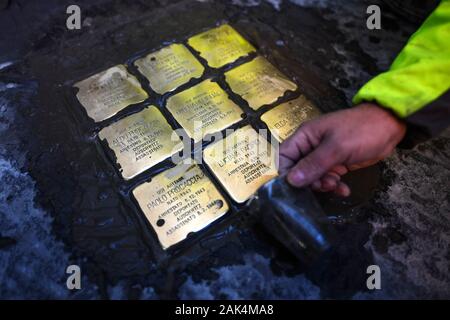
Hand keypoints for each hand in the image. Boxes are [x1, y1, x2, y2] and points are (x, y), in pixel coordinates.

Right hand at [279, 103, 405, 195]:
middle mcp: (310, 147)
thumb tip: (291, 181)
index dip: (285, 174)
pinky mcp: (336, 163)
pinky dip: (334, 185)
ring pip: (313, 177)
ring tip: (336, 185)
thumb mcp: (337, 147)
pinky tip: (344, 189)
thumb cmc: (361, 130)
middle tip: (323, 185)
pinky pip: (327, 178)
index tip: (295, 188)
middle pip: (297, 170)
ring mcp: (323, 156)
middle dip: (308, 182)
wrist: (391, 125)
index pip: (283, 157)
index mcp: (305, 137)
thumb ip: (314, 164)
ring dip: (323, 184)